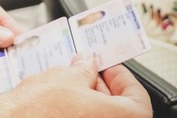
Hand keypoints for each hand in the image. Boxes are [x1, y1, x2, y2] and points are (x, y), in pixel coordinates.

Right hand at [0, 53, 151, 117]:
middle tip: (89, 71)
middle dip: (103, 87)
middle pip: (119, 110)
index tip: (108, 66)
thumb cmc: (39, 108)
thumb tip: (87, 64)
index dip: (122, 77)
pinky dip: (77, 113)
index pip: (137, 97)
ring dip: (90, 100)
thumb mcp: (67, 76)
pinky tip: (62, 101)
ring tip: (71, 83)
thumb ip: (85, 68)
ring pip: (98, 117)